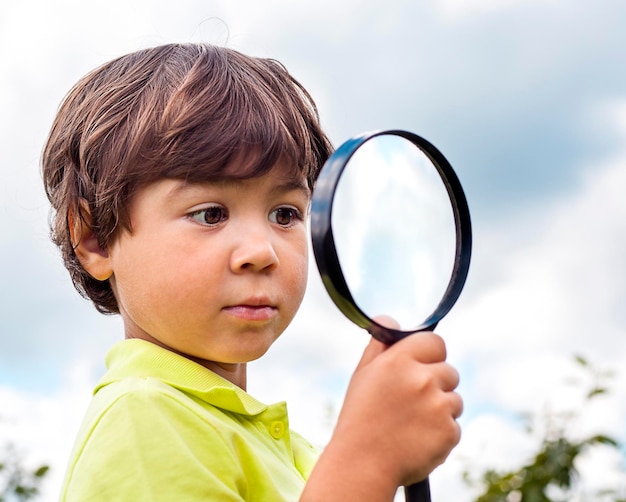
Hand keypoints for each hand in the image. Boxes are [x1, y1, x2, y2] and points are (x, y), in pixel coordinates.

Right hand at [309, 319, 461, 498]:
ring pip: (454, 399)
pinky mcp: (449, 432)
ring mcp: (439, 406)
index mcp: (399, 361)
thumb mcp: (363, 375)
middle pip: (449, 371)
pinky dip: (441, 433)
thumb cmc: (360, 417)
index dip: (429, 355)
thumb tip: (390, 319)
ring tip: (412, 423)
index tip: (419, 368)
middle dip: (436, 384)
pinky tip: (418, 439)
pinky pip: (455, 426)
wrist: (362, 464)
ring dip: (440, 409)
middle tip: (411, 402)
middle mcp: (422, 379)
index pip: (435, 342)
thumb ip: (380, 345)